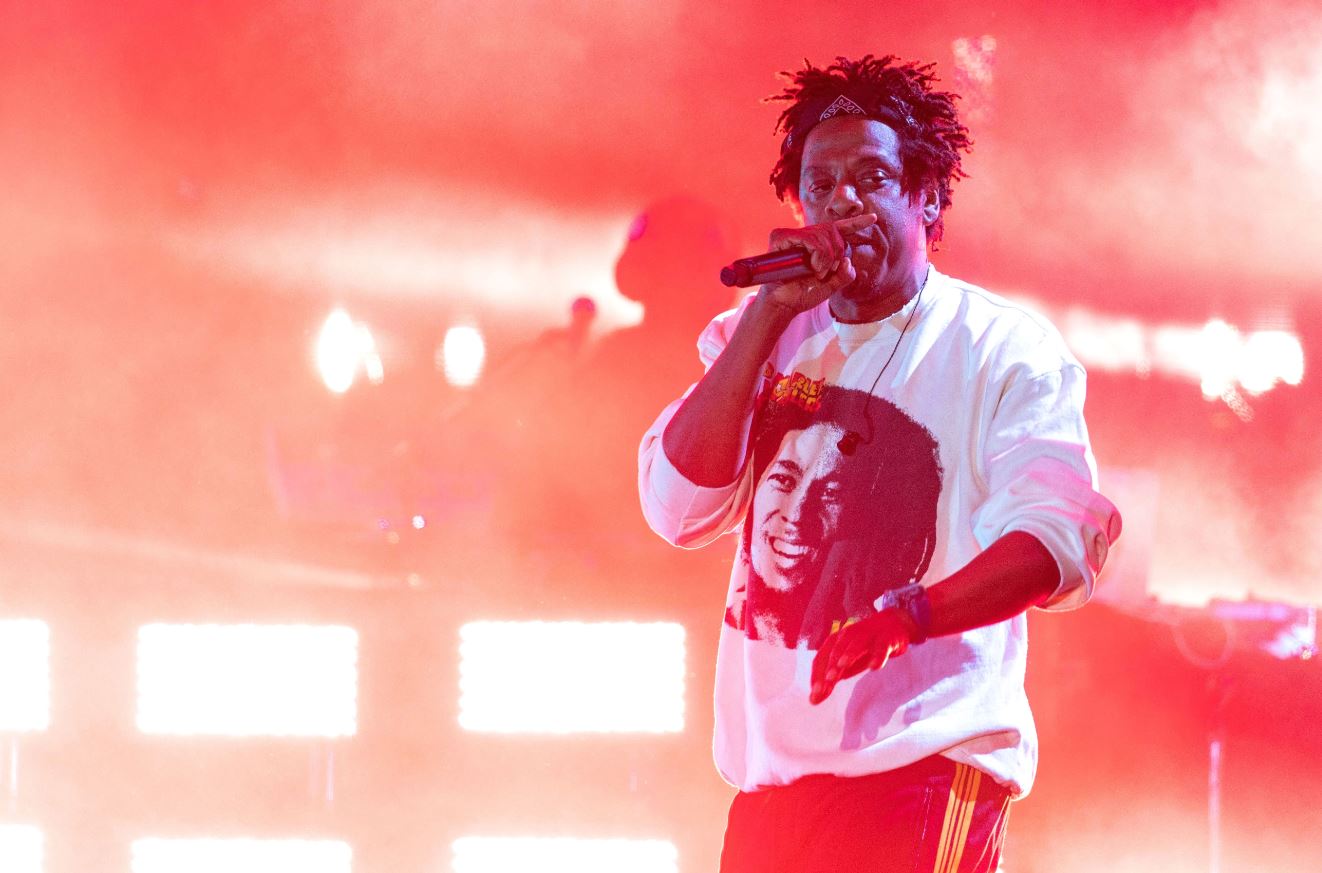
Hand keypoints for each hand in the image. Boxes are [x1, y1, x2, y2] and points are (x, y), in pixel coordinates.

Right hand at [760, 214, 877, 315]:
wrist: (783, 304)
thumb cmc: (802, 295)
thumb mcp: (831, 287)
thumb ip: (845, 275)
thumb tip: (847, 260)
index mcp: (818, 246)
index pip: (839, 229)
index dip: (855, 223)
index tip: (873, 218)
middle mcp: (805, 238)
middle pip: (832, 230)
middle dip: (836, 252)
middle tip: (827, 271)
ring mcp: (792, 236)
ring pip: (821, 234)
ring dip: (825, 257)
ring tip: (816, 272)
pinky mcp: (780, 237)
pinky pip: (807, 237)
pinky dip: (815, 253)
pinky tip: (810, 267)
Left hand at [809, 609, 912, 704]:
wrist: (892, 625)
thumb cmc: (864, 648)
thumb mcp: (847, 664)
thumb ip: (833, 678)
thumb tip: (815, 698)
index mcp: (835, 641)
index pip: (821, 658)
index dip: (816, 676)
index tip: (814, 695)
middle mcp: (848, 635)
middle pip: (835, 651)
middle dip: (830, 668)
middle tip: (825, 686)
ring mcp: (867, 635)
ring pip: (856, 644)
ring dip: (848, 654)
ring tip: (842, 667)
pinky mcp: (886, 639)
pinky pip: (881, 647)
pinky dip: (877, 656)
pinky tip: (873, 666)